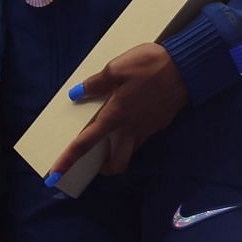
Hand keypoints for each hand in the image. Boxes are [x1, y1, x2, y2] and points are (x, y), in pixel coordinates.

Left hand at [50, 43, 187, 178]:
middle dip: (103, 168)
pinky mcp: (159, 125)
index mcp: (115, 116)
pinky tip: (129, 117)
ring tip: (109, 134)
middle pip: (116, 164)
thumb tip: (76, 94)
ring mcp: (147, 130)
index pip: (86, 143)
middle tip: (94, 159)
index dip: (68, 160)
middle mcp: (130, 130)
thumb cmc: (150, 65)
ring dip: (117, 151)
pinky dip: (130, 136)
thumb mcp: (117, 68)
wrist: (187, 68)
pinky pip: (140, 138)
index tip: (53, 176)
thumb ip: (96, 83)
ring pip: (129, 151)